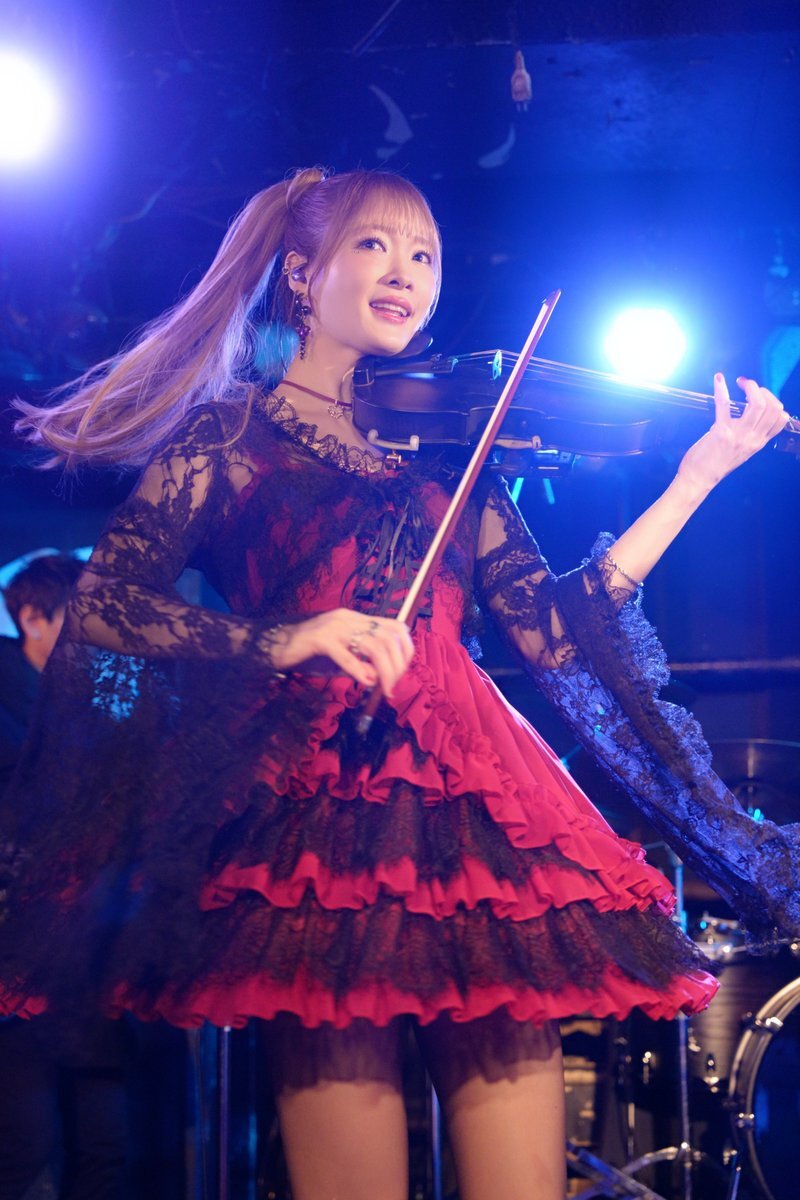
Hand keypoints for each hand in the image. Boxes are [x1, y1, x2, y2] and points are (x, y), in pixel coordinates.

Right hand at [271, 608, 413, 697]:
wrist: (276, 646)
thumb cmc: (309, 654)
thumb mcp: (340, 657)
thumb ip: (360, 664)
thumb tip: (377, 678)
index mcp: (356, 619)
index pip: (394, 626)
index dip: (405, 649)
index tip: (402, 670)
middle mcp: (348, 618)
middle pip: (388, 638)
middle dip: (397, 664)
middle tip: (393, 686)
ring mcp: (335, 627)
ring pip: (374, 646)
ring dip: (385, 671)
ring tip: (383, 688)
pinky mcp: (320, 639)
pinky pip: (346, 655)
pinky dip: (360, 671)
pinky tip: (365, 682)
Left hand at [677, 373, 787, 492]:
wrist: (698, 480)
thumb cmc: (715, 464)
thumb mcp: (740, 451)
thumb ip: (746, 435)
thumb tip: (740, 416)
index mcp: (758, 443)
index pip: (781, 418)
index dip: (774, 401)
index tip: (760, 396)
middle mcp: (752, 439)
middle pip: (773, 407)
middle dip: (762, 390)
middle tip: (748, 386)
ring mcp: (738, 435)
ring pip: (758, 404)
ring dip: (751, 387)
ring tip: (741, 383)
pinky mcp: (721, 432)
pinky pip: (724, 404)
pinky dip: (721, 388)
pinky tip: (718, 380)